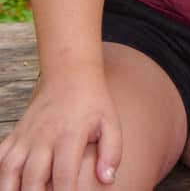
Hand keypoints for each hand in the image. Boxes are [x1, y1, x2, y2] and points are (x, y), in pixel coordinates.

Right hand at [0, 70, 120, 189]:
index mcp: (69, 135)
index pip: (63, 174)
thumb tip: (108, 181)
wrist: (70, 76)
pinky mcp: (15, 135)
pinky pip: (0, 158)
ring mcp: (25, 136)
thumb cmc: (94, 104)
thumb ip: (112, 152)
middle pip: (33, 178)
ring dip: (13, 190)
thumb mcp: (111, 123)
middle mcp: (44, 137)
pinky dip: (0, 175)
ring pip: (10, 170)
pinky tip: (8, 185)